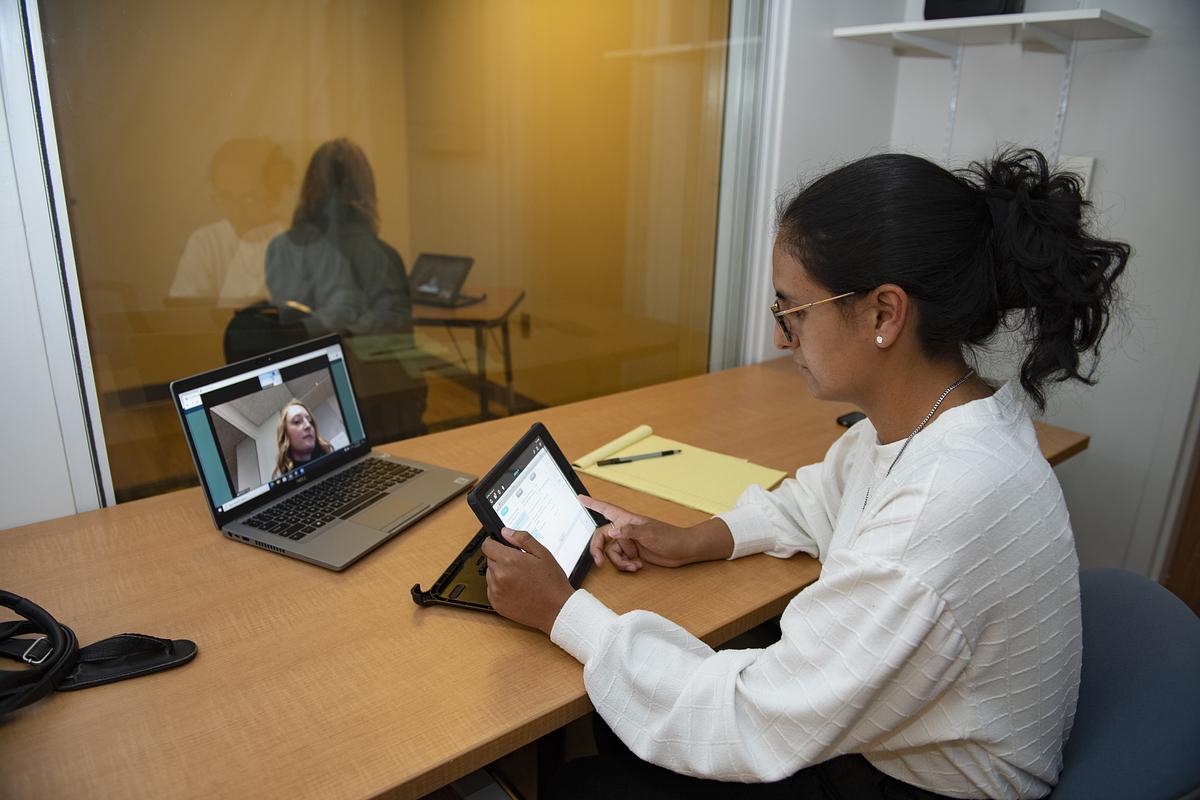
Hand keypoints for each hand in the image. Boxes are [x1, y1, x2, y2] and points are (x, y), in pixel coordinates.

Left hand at [481, 527, 574, 634]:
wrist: (557, 610)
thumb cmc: (552, 583)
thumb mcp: (542, 553)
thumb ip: (522, 539)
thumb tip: (505, 532)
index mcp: (509, 561)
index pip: (487, 545)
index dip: (494, 543)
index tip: (500, 545)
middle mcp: (499, 576)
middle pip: (490, 559)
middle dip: (501, 559)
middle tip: (520, 565)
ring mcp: (496, 592)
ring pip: (491, 575)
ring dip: (500, 573)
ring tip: (520, 579)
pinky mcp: (496, 604)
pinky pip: (492, 590)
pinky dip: (501, 588)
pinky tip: (517, 589)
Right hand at [580, 495, 733, 572]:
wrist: (684, 550)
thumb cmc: (670, 538)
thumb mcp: (649, 534)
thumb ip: (629, 531)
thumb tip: (611, 532)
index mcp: (627, 519)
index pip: (605, 509)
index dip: (591, 503)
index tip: (579, 498)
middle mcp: (625, 529)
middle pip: (602, 537)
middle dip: (598, 550)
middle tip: (598, 563)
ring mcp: (629, 541)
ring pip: (612, 552)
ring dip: (620, 562)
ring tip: (634, 565)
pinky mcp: (634, 552)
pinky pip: (621, 559)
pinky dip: (626, 565)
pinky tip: (638, 566)